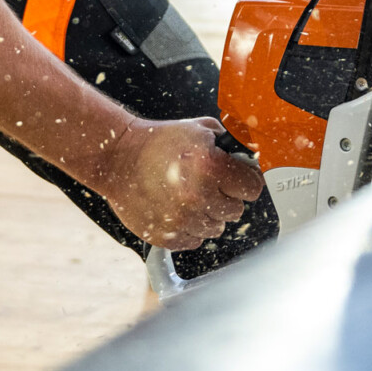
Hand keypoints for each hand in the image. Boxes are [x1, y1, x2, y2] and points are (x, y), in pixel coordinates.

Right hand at [90, 117, 263, 250]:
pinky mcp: (166, 237)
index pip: (252, 188)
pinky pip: (194, 240)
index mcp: (210, 168)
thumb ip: (230, 144)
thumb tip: (254, 156)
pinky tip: (177, 208)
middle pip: (236, 210)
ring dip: (208, 214)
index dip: (245, 181)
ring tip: (189, 195)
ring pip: (216, 228)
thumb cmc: (159, 142)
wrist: (118, 158)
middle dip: (226, 197)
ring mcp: (181, 220)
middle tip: (208, 184)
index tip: (238, 179)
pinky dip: (190, 228)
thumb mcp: (200, 130)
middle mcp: (198, 197)